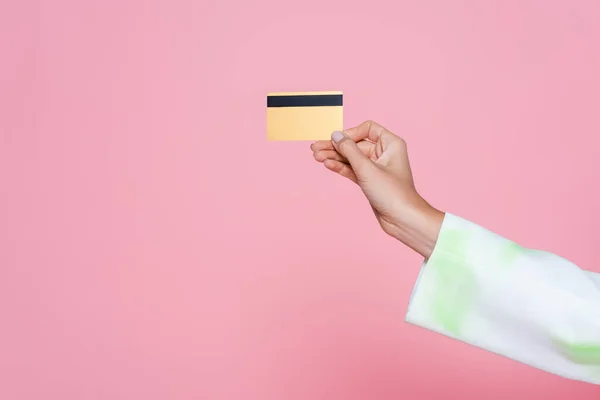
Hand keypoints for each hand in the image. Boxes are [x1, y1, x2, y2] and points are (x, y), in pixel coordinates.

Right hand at [310, 120, 443, 258]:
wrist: (402, 219)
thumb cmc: (393, 193)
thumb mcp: (367, 168)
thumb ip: (349, 150)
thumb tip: (335, 135)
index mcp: (391, 144)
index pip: (367, 129)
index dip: (350, 133)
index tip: (336, 141)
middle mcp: (384, 153)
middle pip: (355, 144)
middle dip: (335, 146)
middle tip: (315, 147)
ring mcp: (376, 167)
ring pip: (351, 157)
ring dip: (334, 157)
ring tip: (316, 156)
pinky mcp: (369, 180)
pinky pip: (352, 169)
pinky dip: (340, 167)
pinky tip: (327, 164)